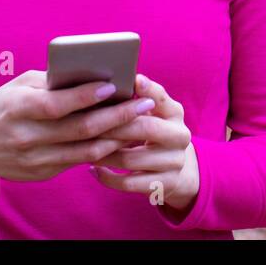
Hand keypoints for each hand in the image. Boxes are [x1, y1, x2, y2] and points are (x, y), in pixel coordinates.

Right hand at [0, 69, 155, 199]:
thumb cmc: (0, 108)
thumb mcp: (16, 87)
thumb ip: (49, 81)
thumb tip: (90, 73)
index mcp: (17, 107)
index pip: (57, 104)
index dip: (86, 96)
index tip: (113, 86)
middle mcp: (27, 136)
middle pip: (79, 129)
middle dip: (117, 116)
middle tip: (143, 103)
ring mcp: (36, 158)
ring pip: (86, 150)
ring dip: (118, 135)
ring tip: (140, 121)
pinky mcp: (43, 172)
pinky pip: (80, 161)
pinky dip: (103, 149)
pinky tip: (121, 137)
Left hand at [89, 73, 198, 216]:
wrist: (176, 169)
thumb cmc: (153, 133)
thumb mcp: (154, 113)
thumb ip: (139, 98)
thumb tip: (110, 81)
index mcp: (175, 113)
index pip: (162, 99)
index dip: (149, 89)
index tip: (133, 80)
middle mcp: (180, 136)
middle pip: (145, 128)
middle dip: (114, 127)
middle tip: (87, 124)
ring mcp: (175, 163)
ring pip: (131, 159)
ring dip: (104, 154)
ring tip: (85, 148)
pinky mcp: (165, 185)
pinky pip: (129, 184)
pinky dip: (108, 177)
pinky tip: (94, 169)